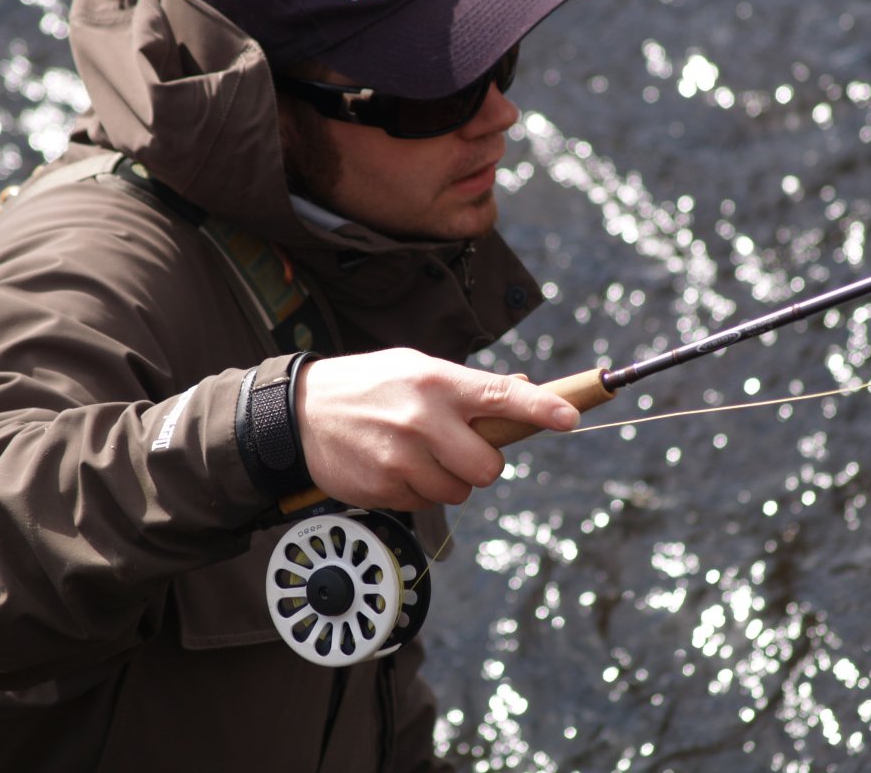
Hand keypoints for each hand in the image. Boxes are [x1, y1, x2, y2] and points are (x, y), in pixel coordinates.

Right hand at [293, 349, 579, 510]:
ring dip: (448, 480)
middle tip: (461, 450)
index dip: (541, 408)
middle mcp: (422, 419)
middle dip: (482, 464)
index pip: (501, 396)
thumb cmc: (370, 385)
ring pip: (458, 491)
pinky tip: (394, 465)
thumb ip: (468, 385)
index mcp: (437, 381)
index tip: (570, 418)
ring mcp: (401, 457)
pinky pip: (425, 503)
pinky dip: (418, 490)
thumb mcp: (416, 367)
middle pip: (488, 467)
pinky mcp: (383, 487)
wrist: (300, 412)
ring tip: (416, 453)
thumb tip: (523, 390)